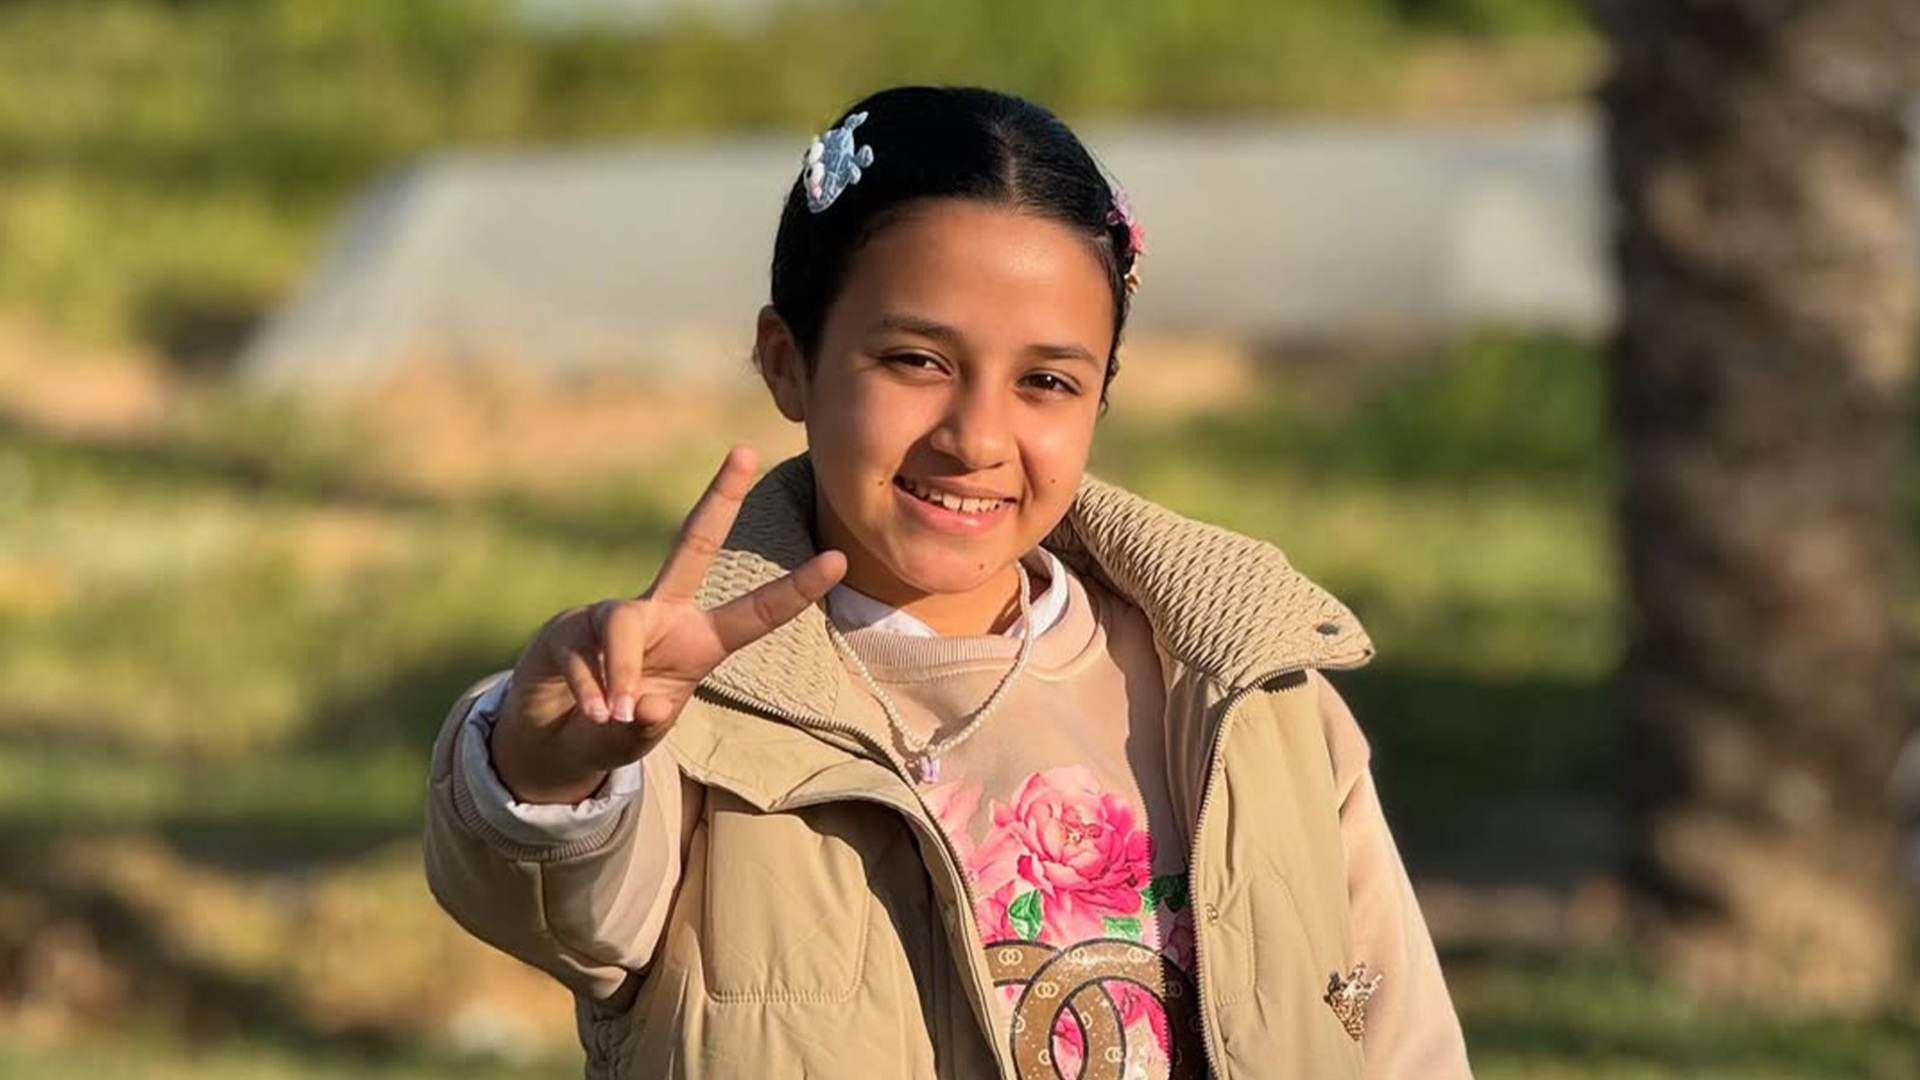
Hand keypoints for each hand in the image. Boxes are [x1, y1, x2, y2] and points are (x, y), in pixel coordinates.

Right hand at [489, 446, 846, 803]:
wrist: (552, 737)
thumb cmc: (612, 731)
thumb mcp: (636, 740)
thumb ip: (643, 728)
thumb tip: (642, 704)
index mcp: (699, 642)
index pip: (754, 614)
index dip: (794, 590)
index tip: (839, 559)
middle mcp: (662, 615)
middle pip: (691, 544)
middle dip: (719, 497)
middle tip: (746, 451)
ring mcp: (612, 614)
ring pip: (624, 626)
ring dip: (622, 674)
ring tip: (612, 716)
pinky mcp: (568, 626)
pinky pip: (584, 656)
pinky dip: (589, 694)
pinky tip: (589, 714)